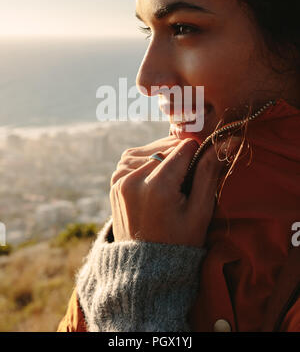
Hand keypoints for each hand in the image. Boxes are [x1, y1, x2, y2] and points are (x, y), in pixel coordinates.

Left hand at [109, 136, 240, 247]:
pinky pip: (133, 159)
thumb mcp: (200, 211)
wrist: (146, 268)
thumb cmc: (180, 242)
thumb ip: (210, 172)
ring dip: (163, 157)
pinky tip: (156, 179)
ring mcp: (120, 180)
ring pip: (149, 149)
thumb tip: (228, 140)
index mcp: (157, 186)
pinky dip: (147, 162)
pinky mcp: (114, 182)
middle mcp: (133, 179)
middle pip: (166, 146)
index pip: (184, 147)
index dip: (199, 155)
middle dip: (180, 156)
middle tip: (187, 181)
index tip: (202, 171)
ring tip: (172, 180)